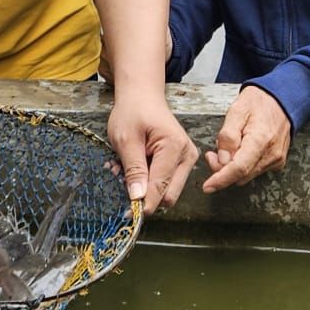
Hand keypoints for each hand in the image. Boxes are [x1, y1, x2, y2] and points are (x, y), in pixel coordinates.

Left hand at [106, 92, 198, 213]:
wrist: (142, 96)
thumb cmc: (132, 112)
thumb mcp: (125, 139)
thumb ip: (133, 169)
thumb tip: (138, 198)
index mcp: (174, 147)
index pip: (161, 187)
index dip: (144, 203)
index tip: (128, 213)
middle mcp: (187, 155)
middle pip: (169, 194)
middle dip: (146, 195)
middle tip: (122, 183)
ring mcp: (187, 159)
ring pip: (168, 191)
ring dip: (147, 188)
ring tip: (128, 170)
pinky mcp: (182, 162)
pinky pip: (167, 182)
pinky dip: (151, 181)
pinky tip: (138, 167)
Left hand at [201, 85, 291, 192]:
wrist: (281, 99)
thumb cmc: (258, 102)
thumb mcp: (237, 110)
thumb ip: (228, 135)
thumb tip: (222, 160)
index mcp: (260, 139)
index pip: (239, 168)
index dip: (221, 179)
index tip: (208, 186)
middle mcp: (271, 154)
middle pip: (241, 175)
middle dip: (222, 169)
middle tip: (212, 153)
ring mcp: (276, 159)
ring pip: (247, 175)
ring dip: (232, 167)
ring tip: (227, 147)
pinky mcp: (277, 162)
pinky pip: (255, 170)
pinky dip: (243, 165)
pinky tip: (240, 149)